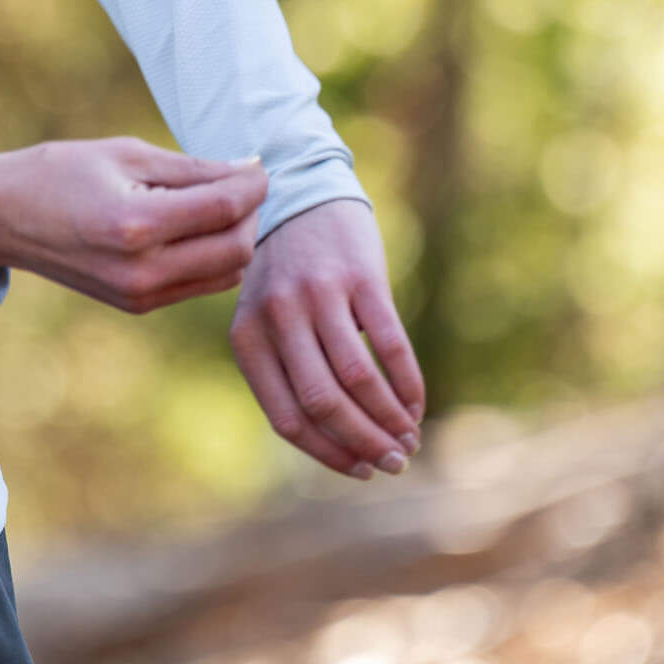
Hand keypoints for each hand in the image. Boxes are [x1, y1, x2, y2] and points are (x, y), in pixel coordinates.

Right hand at [0, 137, 265, 313]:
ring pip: (227, 272)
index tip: (257, 163)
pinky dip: (214, 256)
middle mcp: (143, 270)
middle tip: (242, 180)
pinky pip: (202, 285)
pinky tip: (198, 227)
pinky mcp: (139, 305)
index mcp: (136, 225)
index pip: (224, 207)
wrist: (4, 218)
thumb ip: (192, 168)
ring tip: (220, 202)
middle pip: (237, 248)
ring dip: (237, 236)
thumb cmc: (61, 172)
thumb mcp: (126, 154)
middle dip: (251, 211)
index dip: (253, 183)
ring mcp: (141, 294)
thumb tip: (248, 171)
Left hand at [228, 197, 424, 479]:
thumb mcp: (263, 317)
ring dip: (389, 420)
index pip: (287, 417)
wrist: (302, 193)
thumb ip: (283, 369)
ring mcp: (318, 295)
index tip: (362, 470)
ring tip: (409, 439)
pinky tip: (416, 404)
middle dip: (364, 443)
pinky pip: (389, 346)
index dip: (328, 453)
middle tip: (395, 462)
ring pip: (357, 380)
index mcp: (247, 336)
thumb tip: (333, 442)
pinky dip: (408, 385)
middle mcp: (278, 316)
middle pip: (324, 403)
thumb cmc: (285, 272)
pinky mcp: (359, 277)